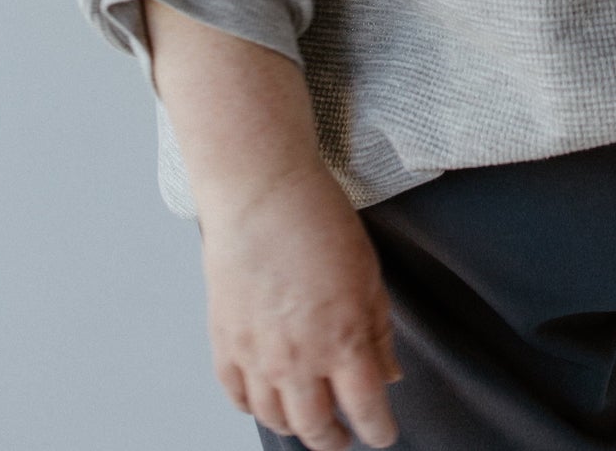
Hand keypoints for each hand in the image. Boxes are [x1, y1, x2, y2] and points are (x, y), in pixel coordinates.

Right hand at [201, 160, 402, 448]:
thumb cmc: (317, 219)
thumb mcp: (368, 272)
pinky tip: (264, 400)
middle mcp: (298, 360)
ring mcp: (257, 355)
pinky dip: (253, 406)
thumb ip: (378, 329)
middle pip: (317, 428)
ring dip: (295, 426)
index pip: (366, 410)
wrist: (260, 190)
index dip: (379, 430)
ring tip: (306, 420)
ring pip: (276, 419)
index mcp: (343, 342)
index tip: (383, 434)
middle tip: (344, 437)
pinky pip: (237, 395)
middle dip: (335, 440)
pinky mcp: (225, 341)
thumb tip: (389, 372)